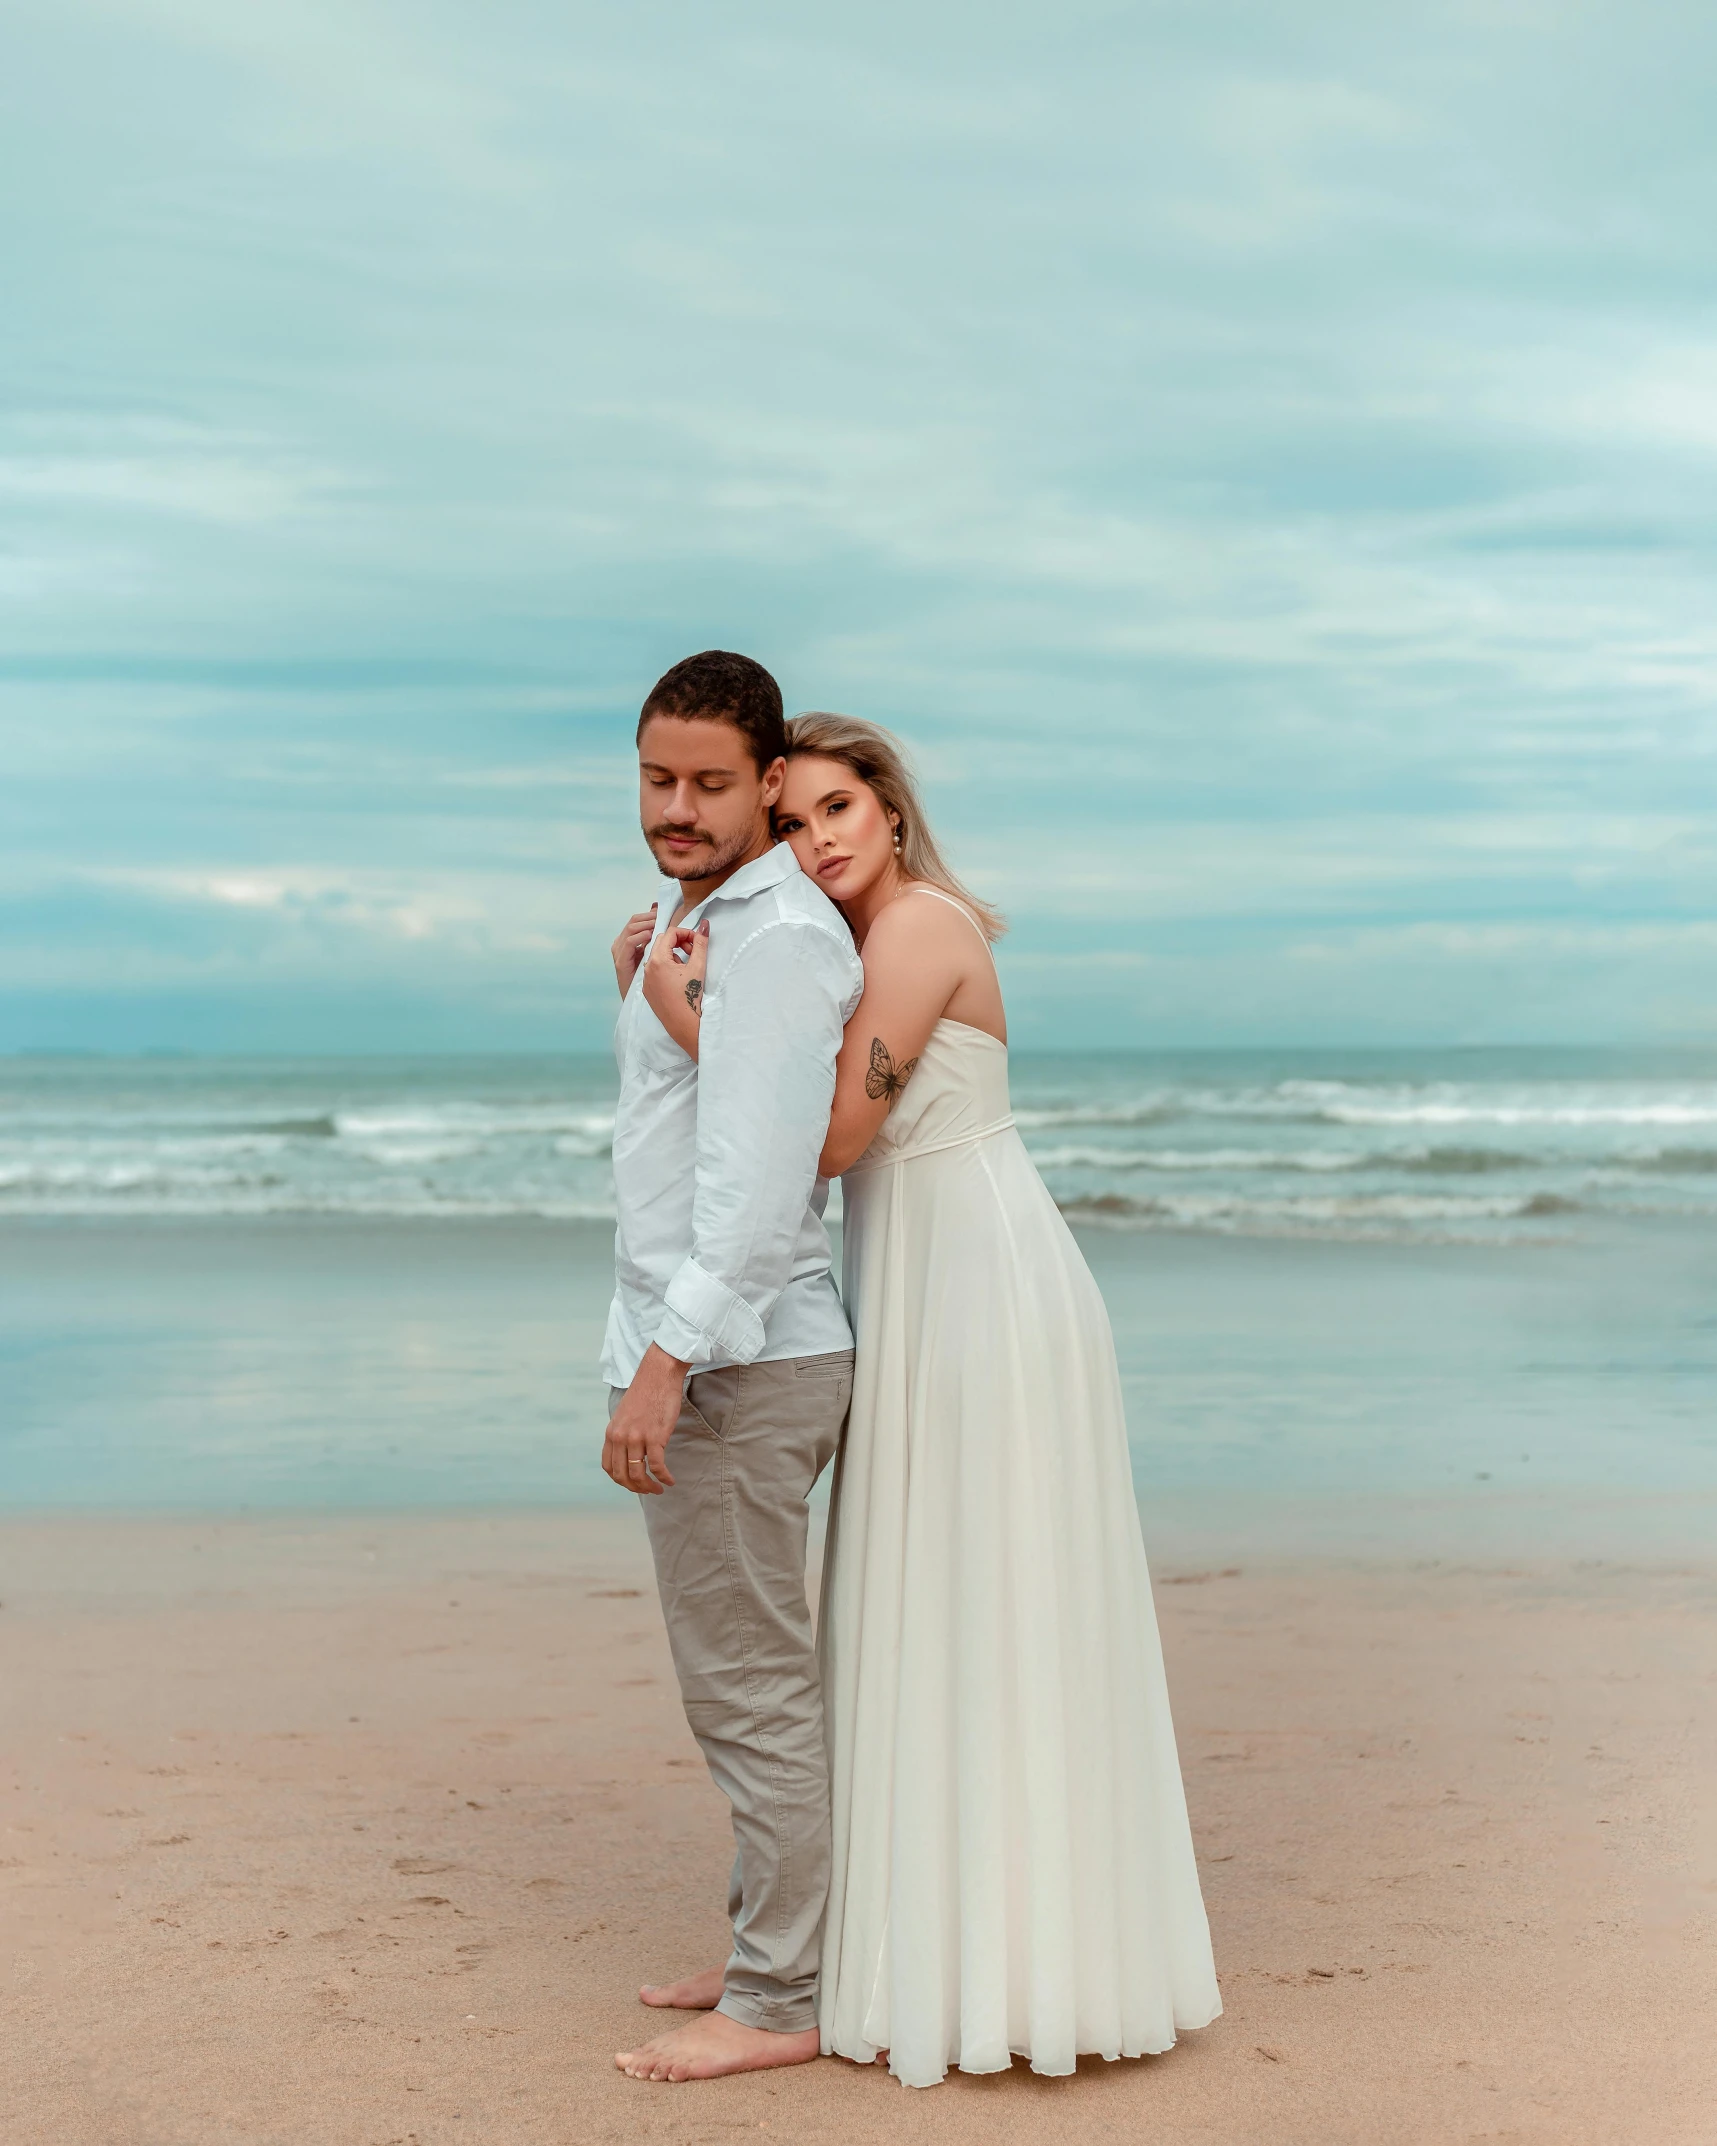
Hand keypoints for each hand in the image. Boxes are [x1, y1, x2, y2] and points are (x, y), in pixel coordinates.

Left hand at [602, 1345, 685, 1494]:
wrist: (658, 1374)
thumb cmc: (646, 1393)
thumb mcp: (625, 1414)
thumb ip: (623, 1432)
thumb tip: (629, 1451)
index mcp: (612, 1432)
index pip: (609, 1467)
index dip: (620, 1480)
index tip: (632, 1483)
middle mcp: (620, 1437)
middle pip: (622, 1475)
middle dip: (635, 1488)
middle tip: (648, 1490)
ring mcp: (636, 1438)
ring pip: (638, 1474)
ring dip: (649, 1487)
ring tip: (659, 1488)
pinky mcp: (655, 1437)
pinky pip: (657, 1466)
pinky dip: (664, 1477)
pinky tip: (670, 1480)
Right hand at [612, 906, 656, 998]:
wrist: (637, 1001)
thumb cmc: (646, 979)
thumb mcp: (651, 954)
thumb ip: (653, 938)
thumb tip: (659, 917)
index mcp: (626, 940)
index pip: (637, 919)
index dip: (650, 914)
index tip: (664, 912)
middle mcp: (620, 944)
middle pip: (634, 921)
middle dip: (650, 917)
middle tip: (665, 918)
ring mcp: (619, 952)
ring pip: (631, 929)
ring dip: (647, 924)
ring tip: (660, 925)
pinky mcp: (621, 962)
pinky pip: (629, 943)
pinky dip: (641, 937)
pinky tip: (651, 936)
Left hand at [641, 917, 708, 1058]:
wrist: (683, 1023)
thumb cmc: (690, 995)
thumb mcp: (698, 966)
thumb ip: (700, 942)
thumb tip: (704, 924)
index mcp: (657, 960)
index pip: (669, 934)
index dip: (685, 934)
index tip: (696, 942)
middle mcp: (647, 968)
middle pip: (661, 943)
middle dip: (678, 943)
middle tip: (692, 952)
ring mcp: (645, 980)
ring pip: (657, 957)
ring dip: (672, 956)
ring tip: (685, 968)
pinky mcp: (647, 990)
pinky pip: (654, 971)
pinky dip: (665, 969)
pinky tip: (677, 980)